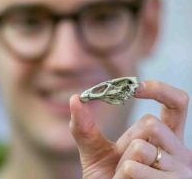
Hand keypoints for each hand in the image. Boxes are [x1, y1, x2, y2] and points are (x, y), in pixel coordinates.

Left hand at [69, 80, 191, 178]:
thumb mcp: (94, 151)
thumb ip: (85, 127)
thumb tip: (75, 98)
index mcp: (164, 138)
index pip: (177, 103)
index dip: (159, 90)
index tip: (134, 87)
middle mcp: (179, 151)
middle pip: (151, 123)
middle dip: (128, 142)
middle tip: (126, 163)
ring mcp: (182, 170)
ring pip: (141, 148)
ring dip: (123, 164)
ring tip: (127, 178)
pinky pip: (134, 168)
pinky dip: (122, 177)